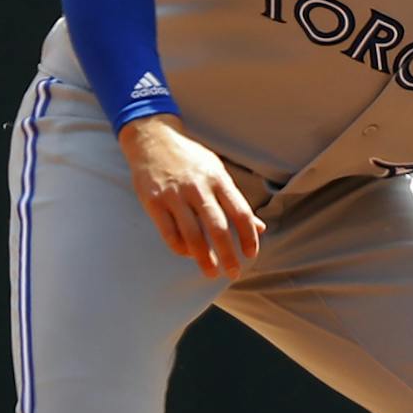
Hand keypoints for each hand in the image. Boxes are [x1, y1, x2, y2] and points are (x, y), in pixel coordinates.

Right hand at [118, 114, 264, 278]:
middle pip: (218, 228)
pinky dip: (180, 248)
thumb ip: (236, 200)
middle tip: (234, 273)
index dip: (249, 236)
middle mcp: (198, 188)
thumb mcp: (217, 171)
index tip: (252, 254)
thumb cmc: (190, 159)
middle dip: (228, 254)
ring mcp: (174, 195)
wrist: (152, 139)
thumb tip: (260, 227)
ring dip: (204, 258)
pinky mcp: (153, 201)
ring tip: (212, 273)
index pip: (240, 212)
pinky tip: (188, 255)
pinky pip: (169, 232)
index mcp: (218, 179)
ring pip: (192, 235)